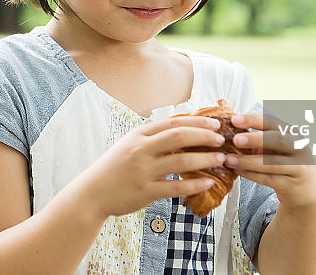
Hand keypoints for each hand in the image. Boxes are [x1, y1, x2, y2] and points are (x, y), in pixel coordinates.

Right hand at [79, 115, 228, 218]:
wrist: (93, 192)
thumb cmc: (115, 168)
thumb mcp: (130, 146)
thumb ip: (153, 139)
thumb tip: (183, 131)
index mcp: (139, 135)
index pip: (173, 123)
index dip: (196, 122)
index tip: (214, 124)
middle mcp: (141, 150)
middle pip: (179, 137)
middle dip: (204, 136)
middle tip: (221, 139)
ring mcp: (143, 171)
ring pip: (181, 161)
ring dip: (204, 159)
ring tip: (220, 159)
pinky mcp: (145, 191)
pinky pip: (176, 187)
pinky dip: (194, 184)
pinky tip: (208, 182)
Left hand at [225, 113, 315, 208]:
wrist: (306, 188)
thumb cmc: (281, 158)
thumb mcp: (269, 142)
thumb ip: (248, 126)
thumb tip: (222, 103)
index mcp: (290, 131)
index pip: (272, 121)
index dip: (253, 120)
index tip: (234, 120)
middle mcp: (299, 146)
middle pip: (278, 140)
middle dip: (255, 139)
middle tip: (235, 140)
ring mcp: (299, 166)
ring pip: (274, 162)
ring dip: (249, 161)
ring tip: (229, 160)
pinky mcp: (294, 184)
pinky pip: (271, 179)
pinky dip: (253, 175)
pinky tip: (238, 172)